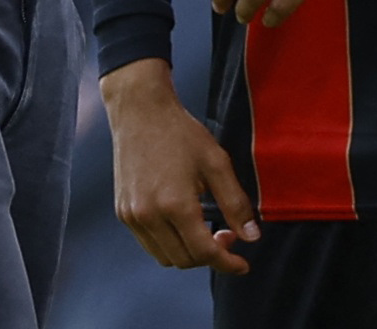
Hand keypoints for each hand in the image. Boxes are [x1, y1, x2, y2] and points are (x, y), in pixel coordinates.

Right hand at [100, 58, 259, 273]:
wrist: (140, 112)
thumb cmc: (180, 133)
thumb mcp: (216, 163)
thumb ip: (236, 203)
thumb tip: (252, 237)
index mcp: (175, 204)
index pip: (204, 252)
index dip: (227, 263)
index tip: (243, 265)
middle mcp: (149, 215)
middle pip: (185, 260)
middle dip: (210, 256)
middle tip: (228, 235)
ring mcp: (132, 216)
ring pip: (165, 258)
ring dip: (189, 253)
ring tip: (205, 230)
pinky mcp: (123, 212)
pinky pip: (150, 244)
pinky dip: (170, 244)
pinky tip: (183, 223)